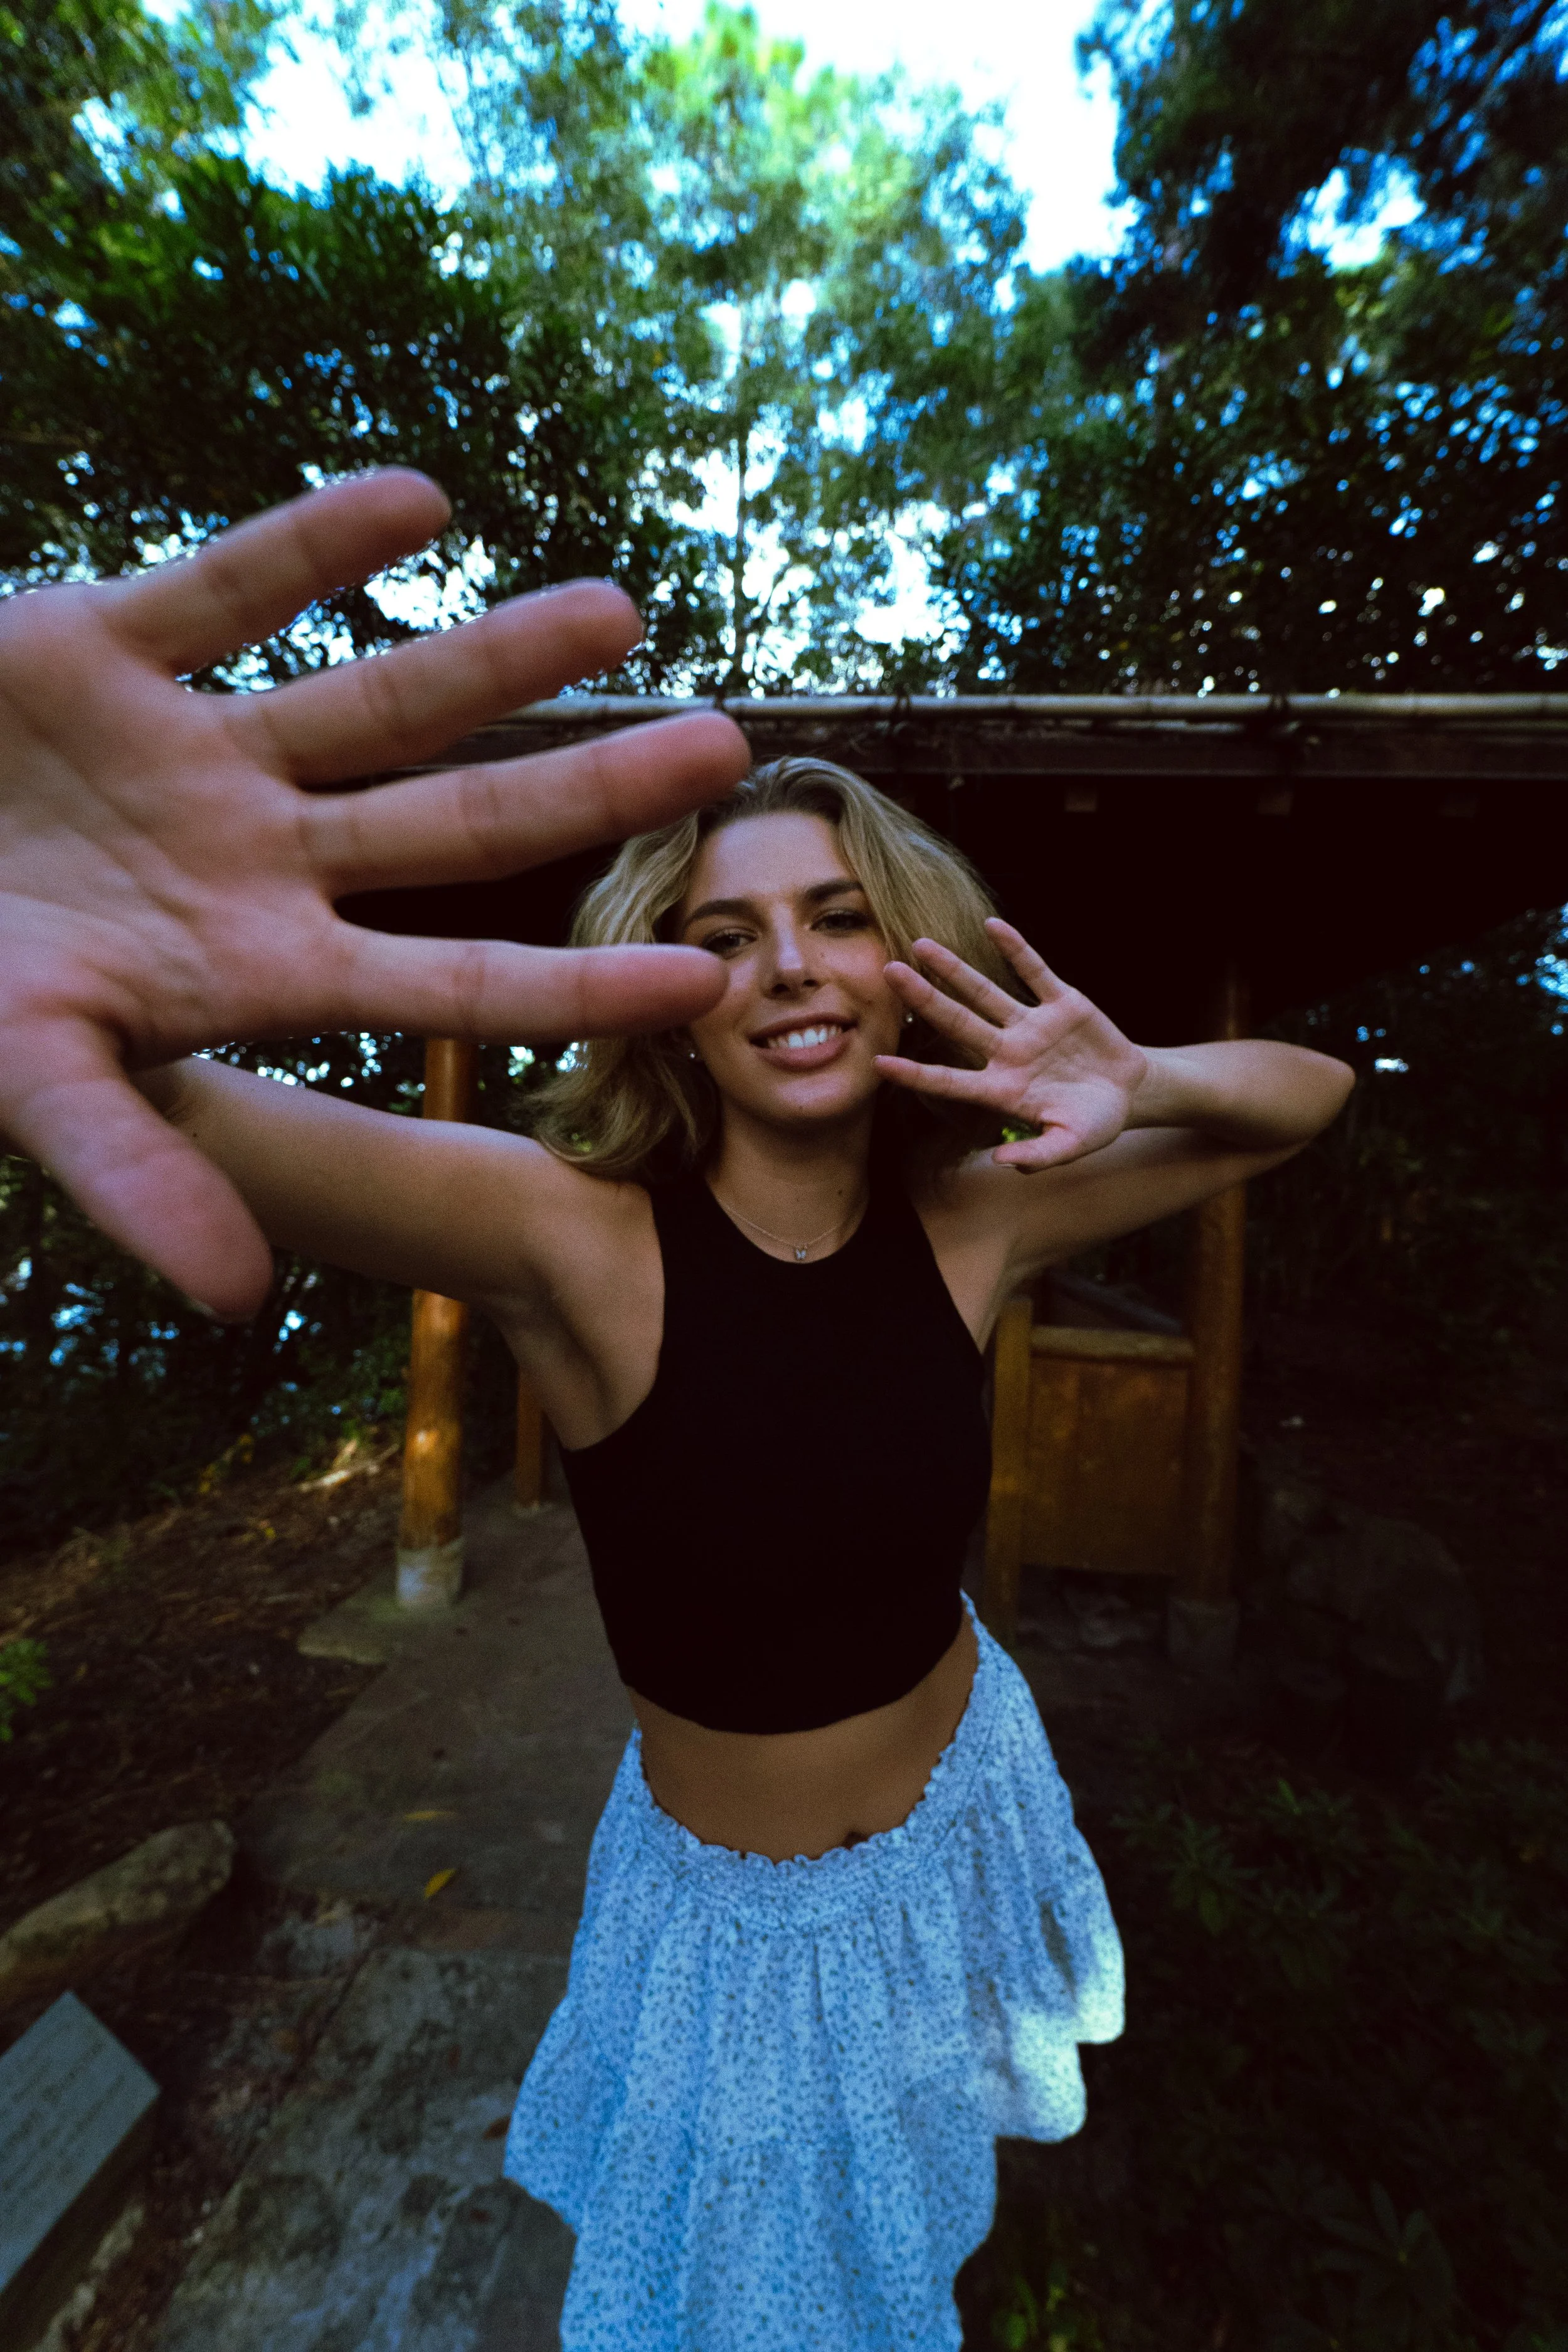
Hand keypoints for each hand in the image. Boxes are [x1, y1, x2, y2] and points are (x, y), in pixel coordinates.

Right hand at [0, 470, 747, 1313]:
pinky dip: (312, 546)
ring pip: (373, 699)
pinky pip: (229, 585)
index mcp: (257, 967)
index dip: (575, 988)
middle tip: (726, 754)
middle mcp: (255, 854)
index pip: (451, 985)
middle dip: (583, 793)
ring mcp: (195, 748)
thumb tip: (241, 1299)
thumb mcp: (30, 1079)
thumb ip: (138, 1175)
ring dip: (494, 658)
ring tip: (625, 614)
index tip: (708, 977)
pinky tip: (423, 499)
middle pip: (453, 825)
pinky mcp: (105, 645)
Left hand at [875, 919, 1148, 1171]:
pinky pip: (1034, 971)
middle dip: (924, 999)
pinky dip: (1016, 950)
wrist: (1130, 1092)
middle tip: (887, 973)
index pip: (950, 1080)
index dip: (915, 1074)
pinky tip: (992, 926)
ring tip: (921, 945)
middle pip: (957, 1022)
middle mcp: (1009, 1053)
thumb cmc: (1094, 1123)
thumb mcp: (1071, 1144)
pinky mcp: (1061, 1003)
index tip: (879, 1063)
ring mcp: (1032, 1025)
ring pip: (986, 992)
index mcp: (1004, 1089)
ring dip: (955, 969)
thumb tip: (1003, 1162)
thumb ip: (1039, 1155)